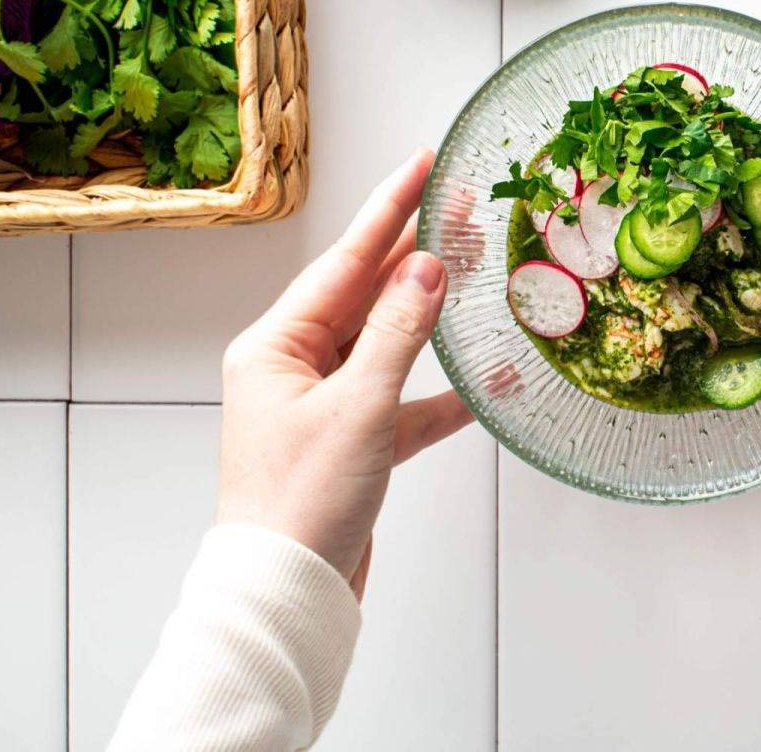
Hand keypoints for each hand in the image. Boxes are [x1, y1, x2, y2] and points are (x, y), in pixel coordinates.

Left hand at [216, 150, 471, 596]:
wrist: (287, 594)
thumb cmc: (300, 505)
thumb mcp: (357, 407)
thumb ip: (398, 333)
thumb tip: (428, 268)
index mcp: (275, 347)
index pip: (344, 261)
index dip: (388, 210)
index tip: (422, 166)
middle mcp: (294, 368)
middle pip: (365, 294)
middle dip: (413, 251)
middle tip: (459, 205)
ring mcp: (323, 407)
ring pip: (387, 344)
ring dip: (430, 316)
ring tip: (472, 269)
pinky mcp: (352, 446)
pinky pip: (403, 405)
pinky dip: (441, 395)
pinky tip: (484, 381)